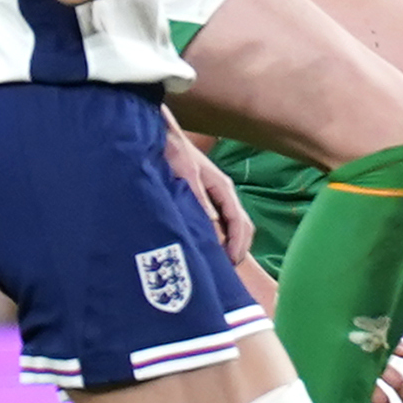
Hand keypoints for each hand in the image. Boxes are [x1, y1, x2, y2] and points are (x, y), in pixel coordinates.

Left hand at [162, 128, 253, 263]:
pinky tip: (211, 246)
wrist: (161, 134)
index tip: (231, 261)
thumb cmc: (172, 149)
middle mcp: (222, 192)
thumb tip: (212, 224)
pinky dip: (222, 236)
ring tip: (222, 262)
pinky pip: (220, 220)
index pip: (238, 220)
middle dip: (239, 247)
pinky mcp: (204, 197)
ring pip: (233, 224)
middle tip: (228, 268)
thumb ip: (198, 196)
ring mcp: (214, 195)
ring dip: (232, 243)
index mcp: (222, 186)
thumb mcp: (185, 173)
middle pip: (242, 224)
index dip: (238, 242)